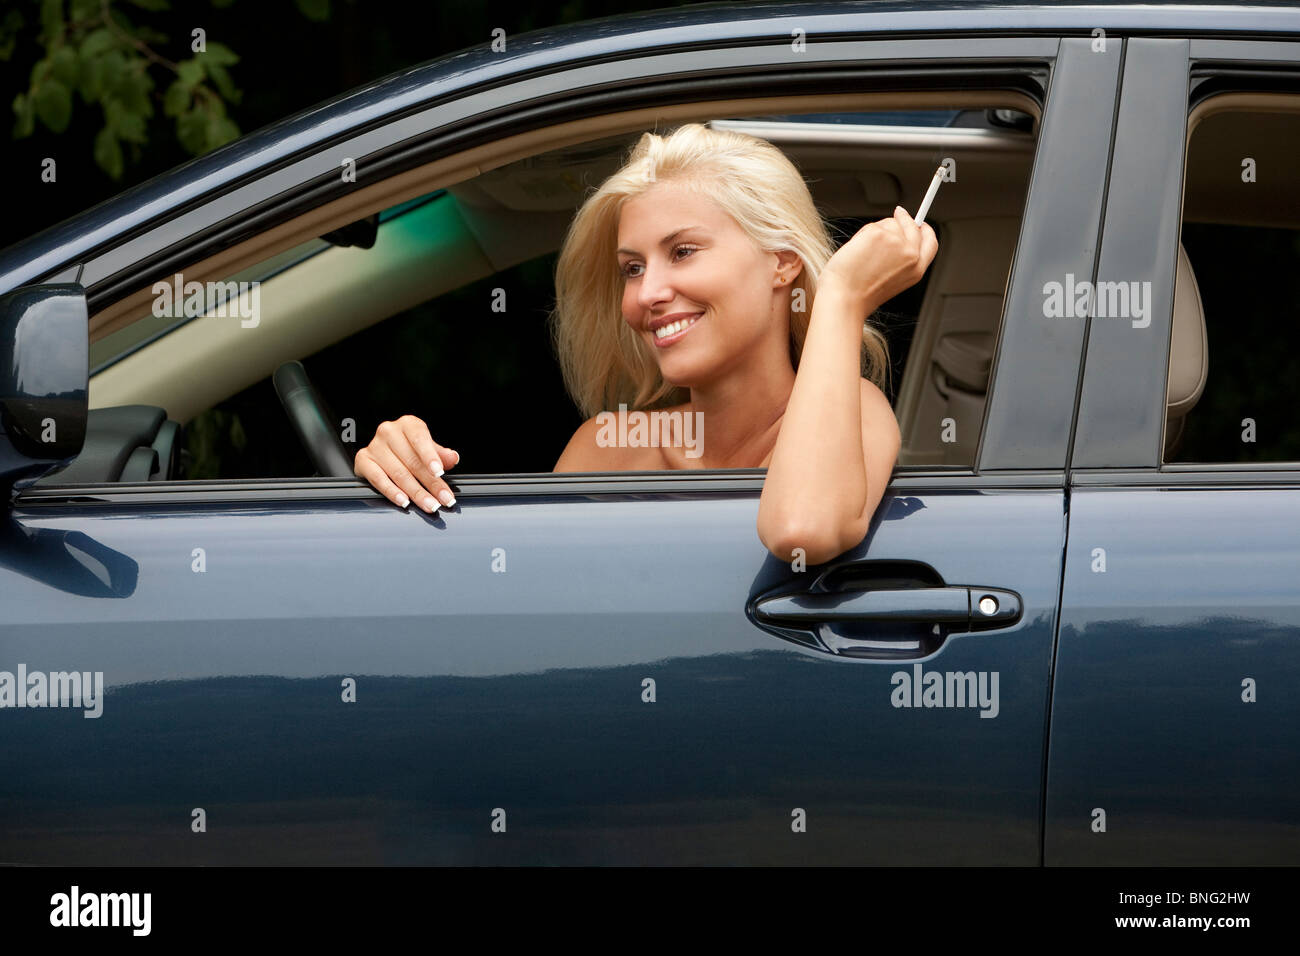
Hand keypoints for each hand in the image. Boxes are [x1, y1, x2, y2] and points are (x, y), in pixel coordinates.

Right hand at [354, 415, 460, 512]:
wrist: (384, 451)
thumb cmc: (409, 448)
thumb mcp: (428, 448)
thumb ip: (441, 454)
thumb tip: (452, 458)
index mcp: (408, 425)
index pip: (420, 439)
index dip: (430, 456)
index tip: (439, 472)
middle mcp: (389, 432)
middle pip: (412, 462)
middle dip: (431, 484)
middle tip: (443, 499)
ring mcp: (374, 446)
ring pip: (398, 473)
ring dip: (416, 493)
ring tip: (429, 505)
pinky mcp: (363, 460)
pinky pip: (378, 479)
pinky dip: (392, 492)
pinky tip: (404, 501)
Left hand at [819, 205, 938, 314]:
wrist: (845, 298)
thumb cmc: (861, 295)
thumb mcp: (893, 281)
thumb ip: (902, 259)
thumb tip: (898, 236)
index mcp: (917, 270)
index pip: (930, 242)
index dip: (926, 230)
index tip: (921, 223)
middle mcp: (911, 255)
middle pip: (913, 226)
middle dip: (905, 218)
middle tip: (898, 213)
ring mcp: (896, 242)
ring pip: (890, 224)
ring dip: (878, 232)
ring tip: (865, 254)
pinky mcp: (878, 234)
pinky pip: (873, 226)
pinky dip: (863, 235)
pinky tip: (858, 251)